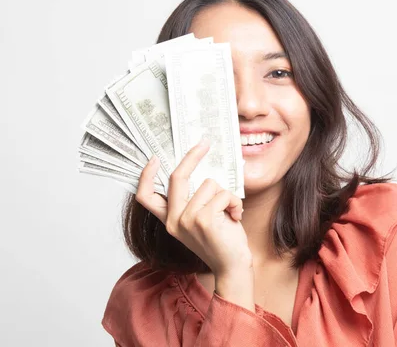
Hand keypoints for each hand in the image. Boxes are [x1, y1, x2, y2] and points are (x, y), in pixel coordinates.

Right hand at [135, 140, 252, 278]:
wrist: (233, 267)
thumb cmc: (222, 241)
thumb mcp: (202, 219)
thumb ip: (195, 200)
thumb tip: (202, 169)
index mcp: (170, 220)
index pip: (146, 196)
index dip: (146, 175)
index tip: (154, 158)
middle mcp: (174, 220)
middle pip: (177, 178)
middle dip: (192, 156)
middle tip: (204, 143)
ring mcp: (187, 220)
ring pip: (210, 184)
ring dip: (227, 194)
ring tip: (230, 211)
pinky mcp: (203, 220)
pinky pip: (223, 194)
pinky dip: (234, 202)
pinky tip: (235, 217)